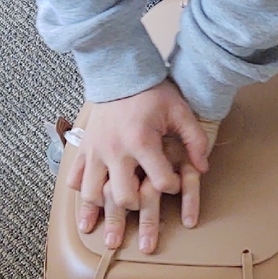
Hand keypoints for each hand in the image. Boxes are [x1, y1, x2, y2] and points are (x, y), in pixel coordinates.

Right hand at [65, 80, 211, 253]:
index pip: (161, 182)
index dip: (172, 186)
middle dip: (138, 204)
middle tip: (145, 196)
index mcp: (142, 141)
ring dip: (105, 204)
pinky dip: (82, 188)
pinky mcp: (83, 147)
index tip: (174, 182)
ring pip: (92, 194)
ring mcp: (95, 150)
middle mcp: (115, 150)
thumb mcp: (180, 110)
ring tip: (115, 206)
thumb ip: (194, 139)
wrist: (120, 72)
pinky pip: (74, 178)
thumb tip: (203, 167)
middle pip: (124, 197)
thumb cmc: (152, 92)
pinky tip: (93, 193)